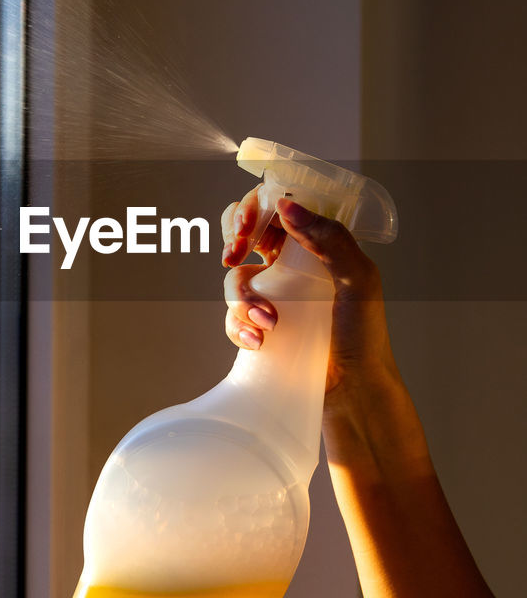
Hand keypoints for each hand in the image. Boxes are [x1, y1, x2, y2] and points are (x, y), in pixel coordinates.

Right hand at [221, 186, 399, 417]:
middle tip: (234, 256)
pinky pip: (231, 317)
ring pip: (233, 278)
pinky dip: (240, 327)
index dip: (255, 209)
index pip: (277, 207)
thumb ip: (328, 238)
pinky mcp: (257, 327)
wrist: (353, 391)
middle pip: (242, 233)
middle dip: (232, 241)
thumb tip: (287, 206)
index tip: (247, 228)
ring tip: (269, 323)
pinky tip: (260, 341)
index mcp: (314, 244)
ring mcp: (270, 296)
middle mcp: (288, 265)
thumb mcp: (357, 278)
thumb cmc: (365, 334)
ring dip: (243, 299)